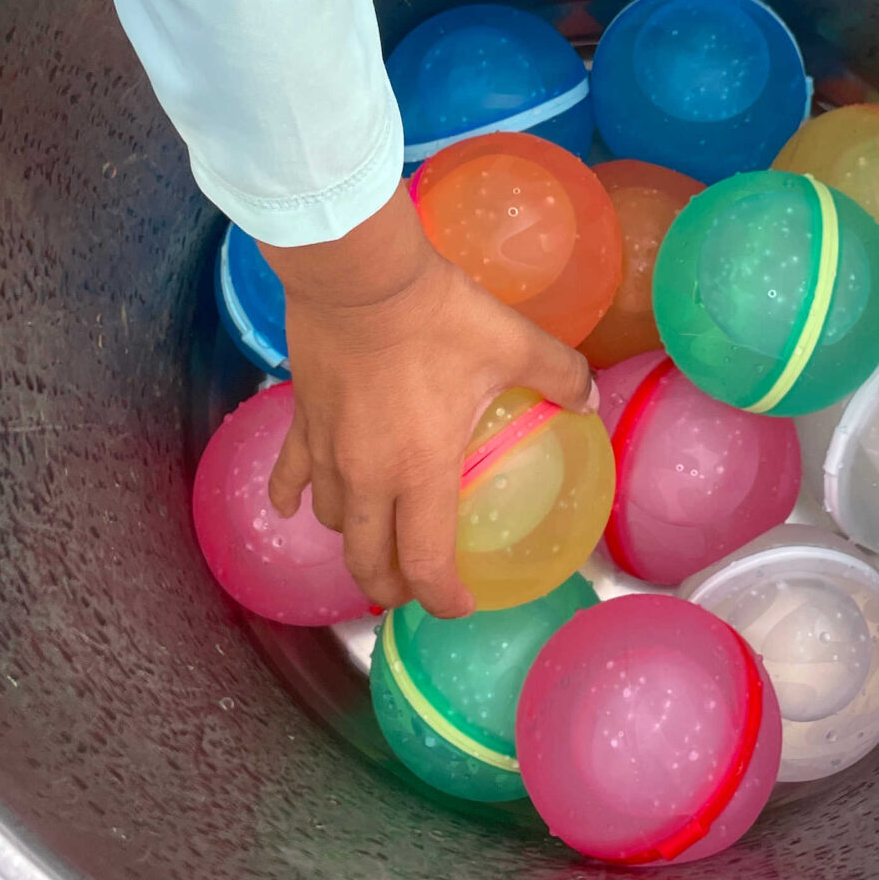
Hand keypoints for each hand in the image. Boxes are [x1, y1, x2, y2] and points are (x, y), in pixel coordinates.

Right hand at [259, 186, 594, 617]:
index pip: (425, 563)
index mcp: (419, 472)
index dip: (441, 597)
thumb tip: (589, 399)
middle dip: (389, 587)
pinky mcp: (302, 419)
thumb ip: (560, 375)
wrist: (359, 274)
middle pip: (367, 559)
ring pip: (332, 519)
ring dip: (353, 540)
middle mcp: (366, 476)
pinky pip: (289, 473)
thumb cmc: (436, 316)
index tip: (459, 604)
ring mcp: (327, 450)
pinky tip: (290, 508)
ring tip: (373, 542)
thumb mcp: (513, 343)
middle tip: (411, 590)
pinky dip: (290, 497)